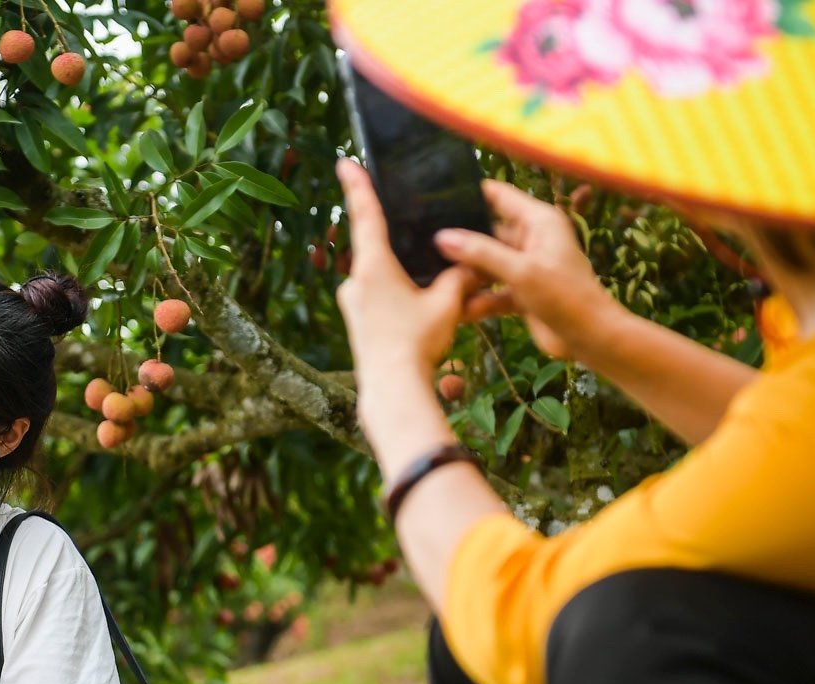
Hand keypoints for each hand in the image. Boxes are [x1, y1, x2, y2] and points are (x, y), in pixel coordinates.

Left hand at [335, 157, 479, 377]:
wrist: (392, 390)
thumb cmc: (417, 342)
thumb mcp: (446, 304)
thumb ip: (459, 278)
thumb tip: (470, 265)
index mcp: (372, 267)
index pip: (366, 215)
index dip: (358, 186)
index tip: (345, 162)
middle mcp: (354, 281)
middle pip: (376, 249)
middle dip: (399, 244)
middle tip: (421, 239)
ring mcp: (351, 304)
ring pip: (380, 278)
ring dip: (402, 277)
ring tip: (428, 290)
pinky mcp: (355, 323)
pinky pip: (377, 298)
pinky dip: (396, 296)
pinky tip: (417, 311)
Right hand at [437, 179, 627, 360]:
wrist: (591, 339)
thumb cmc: (566, 297)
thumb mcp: (521, 271)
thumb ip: (481, 253)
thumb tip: (442, 237)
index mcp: (539, 221)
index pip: (498, 196)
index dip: (469, 194)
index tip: (434, 197)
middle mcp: (531, 239)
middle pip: (487, 232)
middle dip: (460, 241)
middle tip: (423, 245)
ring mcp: (525, 266)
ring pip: (486, 264)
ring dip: (466, 275)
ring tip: (435, 280)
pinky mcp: (521, 292)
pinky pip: (492, 291)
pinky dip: (478, 300)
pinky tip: (458, 310)